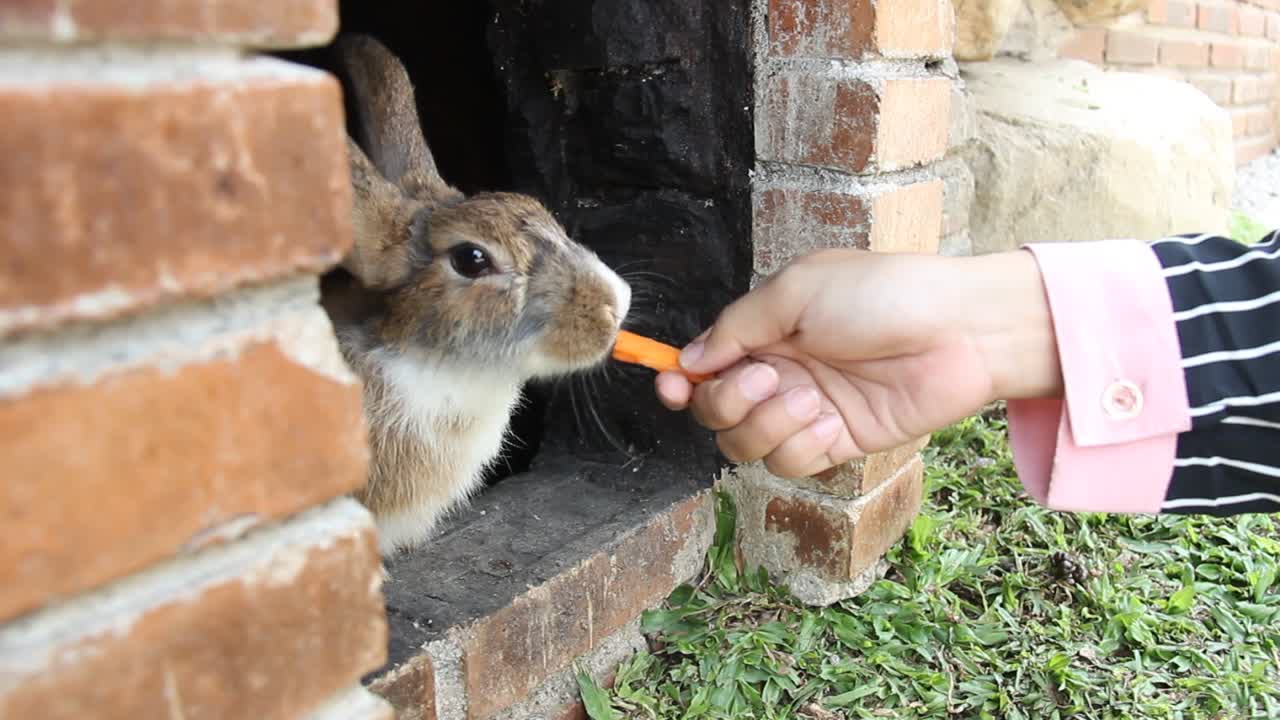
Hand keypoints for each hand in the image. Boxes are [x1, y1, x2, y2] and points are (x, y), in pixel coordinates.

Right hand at [655, 248, 1062, 477]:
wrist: (959, 331)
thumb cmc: (883, 294)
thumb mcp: (797, 291)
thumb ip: (736, 327)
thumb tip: (686, 362)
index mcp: (766, 331)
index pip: (703, 365)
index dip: (678, 380)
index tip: (669, 385)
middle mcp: (780, 372)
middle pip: (714, 412)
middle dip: (726, 402)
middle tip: (768, 379)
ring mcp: (807, 410)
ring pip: (745, 444)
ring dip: (767, 425)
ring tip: (809, 399)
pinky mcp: (837, 442)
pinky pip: (790, 462)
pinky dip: (800, 445)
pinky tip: (828, 420)